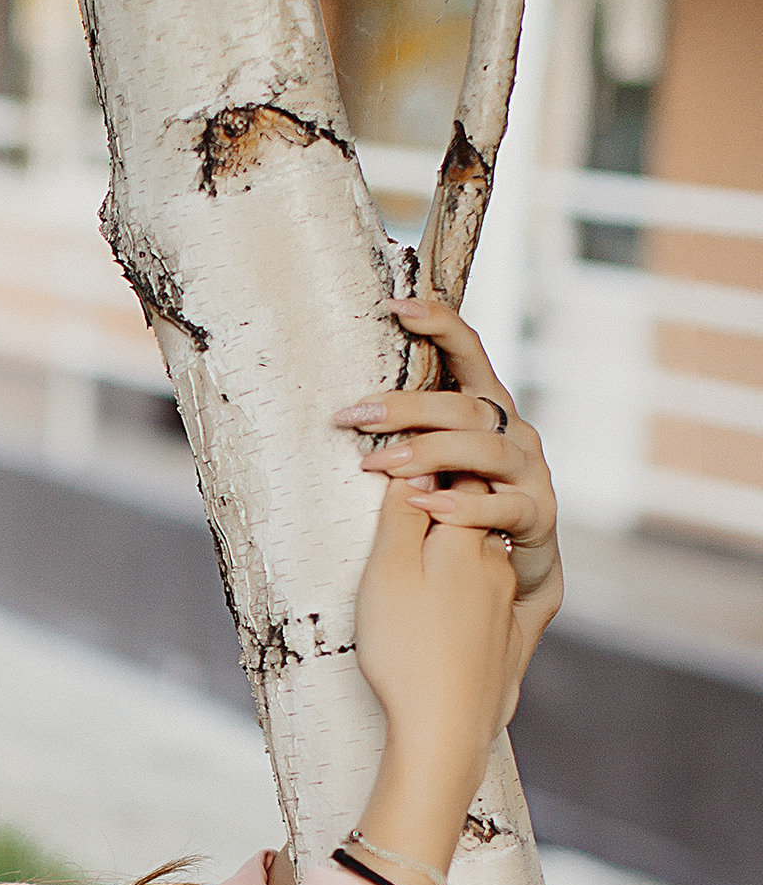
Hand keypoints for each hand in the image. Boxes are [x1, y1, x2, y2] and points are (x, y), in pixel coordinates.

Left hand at [335, 293, 564, 626]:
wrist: (511, 578)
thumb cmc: (461, 510)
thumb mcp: (434, 466)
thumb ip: (409, 433)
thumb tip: (347, 406)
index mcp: (488, 409)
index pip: (470, 353)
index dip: (439, 323)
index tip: (395, 306)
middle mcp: (515, 432)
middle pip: (464, 406)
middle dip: (407, 408)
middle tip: (352, 416)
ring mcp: (531, 473)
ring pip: (485, 450)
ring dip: (429, 453)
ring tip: (379, 465)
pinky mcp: (538, 516)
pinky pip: (504, 506)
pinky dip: (465, 505)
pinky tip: (429, 506)